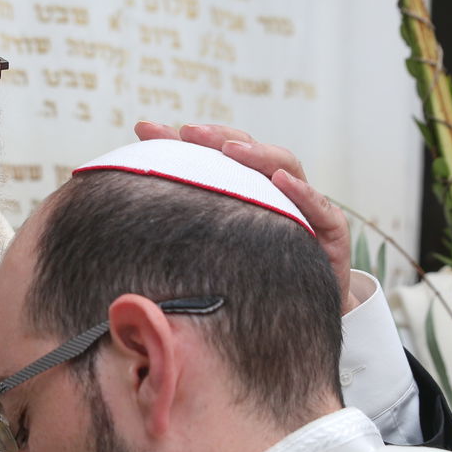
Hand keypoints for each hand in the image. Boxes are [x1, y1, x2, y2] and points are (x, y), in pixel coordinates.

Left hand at [135, 121, 356, 310]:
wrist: (299, 322)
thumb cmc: (250, 286)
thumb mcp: (210, 258)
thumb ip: (179, 234)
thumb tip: (120, 217)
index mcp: (243, 192)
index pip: (211, 156)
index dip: (180, 142)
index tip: (144, 129)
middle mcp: (273, 193)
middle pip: (247, 152)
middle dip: (217, 137)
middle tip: (187, 132)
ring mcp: (304, 210)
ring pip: (285, 168)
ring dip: (259, 156)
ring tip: (231, 150)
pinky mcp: (331, 235)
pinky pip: (321, 209)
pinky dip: (303, 193)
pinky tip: (280, 182)